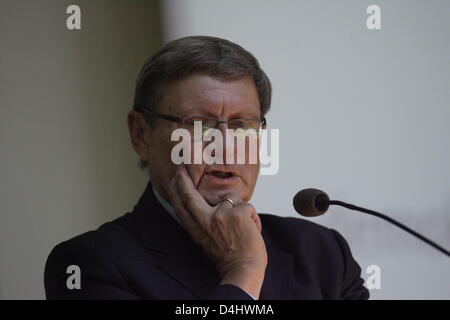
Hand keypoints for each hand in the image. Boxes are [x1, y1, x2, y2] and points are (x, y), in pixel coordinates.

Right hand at [168, 165, 267, 298]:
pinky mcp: (237, 213)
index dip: (175, 191)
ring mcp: (220, 215)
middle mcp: (205, 220)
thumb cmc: (229, 258)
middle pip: (190, 194)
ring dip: (240, 211)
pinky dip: (253, 218)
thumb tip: (207, 206)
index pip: (181, 206)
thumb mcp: (206, 242)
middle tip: (182, 167)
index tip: (173, 179)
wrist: (243, 270)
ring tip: (243, 229)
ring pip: (230, 200)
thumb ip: (203, 224)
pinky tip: (251, 231)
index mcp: (196, 229)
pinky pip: (247, 207)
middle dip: (183, 178)